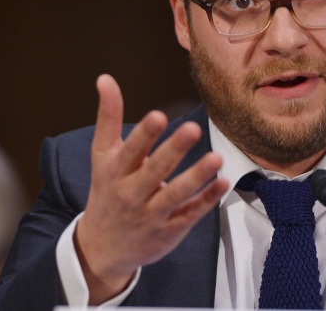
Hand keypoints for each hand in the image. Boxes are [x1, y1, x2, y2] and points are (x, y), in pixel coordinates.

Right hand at [74, 74, 227, 303]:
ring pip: (175, 195)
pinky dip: (207, 200)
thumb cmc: (107, 190)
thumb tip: (105, 78)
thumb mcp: (102, 155)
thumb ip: (108, 117)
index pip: (130, 151)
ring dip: (196, 176)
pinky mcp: (169, 230)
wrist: (102, 247)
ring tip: (216, 158)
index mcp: (115, 171)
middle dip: (173, 150)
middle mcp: (131, 194)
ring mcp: (151, 214)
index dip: (144, 134)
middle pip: (154, 171)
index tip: (158, 116)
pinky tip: (223, 183)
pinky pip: (190, 214)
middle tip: (193, 128)